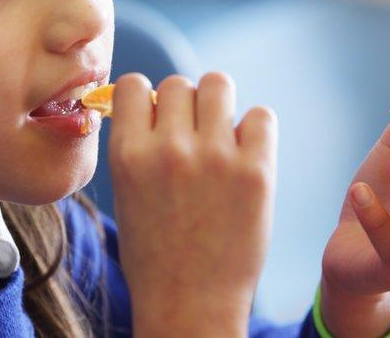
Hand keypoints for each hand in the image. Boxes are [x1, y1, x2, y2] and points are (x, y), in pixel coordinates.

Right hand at [108, 72, 277, 336]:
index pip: (133, 83)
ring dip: (219, 105)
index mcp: (128, 155)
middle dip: (185, 105)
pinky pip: (261, 116)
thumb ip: (137, 146)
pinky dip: (255, 130)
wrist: (190, 306)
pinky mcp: (256, 171)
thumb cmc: (155, 255)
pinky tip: (247, 156)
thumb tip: (154, 100)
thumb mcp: (127, 195)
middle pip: (179, 83)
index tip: (156, 117)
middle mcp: (169, 149)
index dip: (147, 97)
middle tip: (193, 137)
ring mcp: (214, 158)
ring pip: (218, 84)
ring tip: (221, 139)